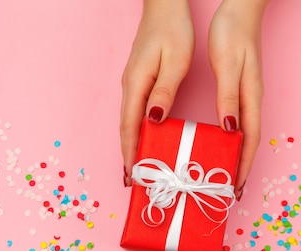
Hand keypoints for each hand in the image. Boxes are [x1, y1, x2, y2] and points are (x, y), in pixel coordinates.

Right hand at [120, 0, 194, 185]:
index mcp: (136, 84)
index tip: (133, 176)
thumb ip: (164, 92)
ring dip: (133, 146)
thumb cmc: (172, 30)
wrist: (164, 7)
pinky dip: (138, 132)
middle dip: (130, 156)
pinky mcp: (139, 82)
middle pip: (126, 129)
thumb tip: (153, 121)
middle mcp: (130, 87)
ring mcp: (132, 84)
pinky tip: (146, 140)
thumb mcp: (174, 61)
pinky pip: (136, 113)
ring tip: (140, 168)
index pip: (130, 127)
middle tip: (135, 182)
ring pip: (130, 122)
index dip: (131, 153)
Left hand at [208, 0, 268, 199]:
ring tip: (222, 176)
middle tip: (227, 192)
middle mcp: (250, 101)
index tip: (235, 188)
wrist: (239, 9)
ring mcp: (245, 97)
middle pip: (248, 143)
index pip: (250, 140)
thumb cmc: (233, 33)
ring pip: (242, 135)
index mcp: (249, 97)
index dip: (243, 166)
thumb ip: (229, 97)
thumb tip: (231, 130)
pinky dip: (229, 140)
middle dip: (239, 168)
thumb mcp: (228, 65)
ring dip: (234, 157)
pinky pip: (236, 123)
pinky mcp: (237, 91)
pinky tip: (219, 145)